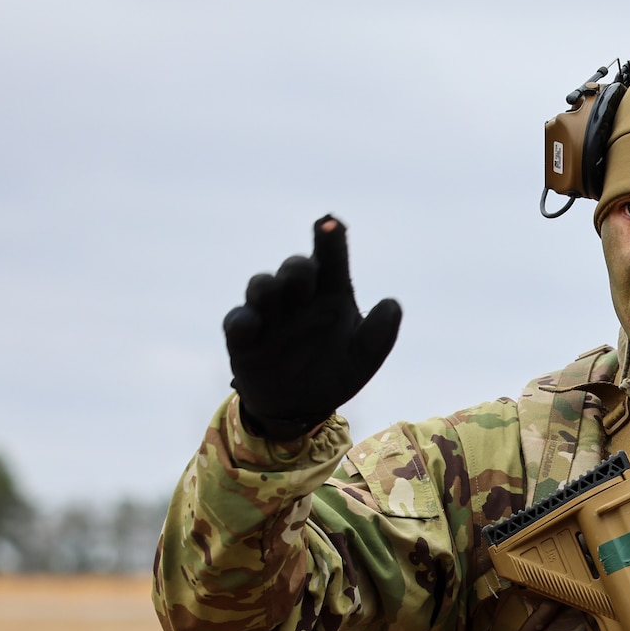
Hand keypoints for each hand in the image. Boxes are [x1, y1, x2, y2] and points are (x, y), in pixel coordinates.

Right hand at [223, 216, 401, 439]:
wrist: (301, 408)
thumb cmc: (334, 372)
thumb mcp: (363, 359)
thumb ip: (380, 334)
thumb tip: (392, 304)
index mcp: (330, 294)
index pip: (330, 259)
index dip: (330, 238)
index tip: (331, 223)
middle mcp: (298, 298)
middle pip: (295, 268)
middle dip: (298, 267)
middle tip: (306, 273)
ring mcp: (269, 315)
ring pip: (263, 286)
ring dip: (269, 286)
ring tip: (276, 292)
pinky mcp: (243, 338)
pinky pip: (237, 321)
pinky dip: (242, 320)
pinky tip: (249, 323)